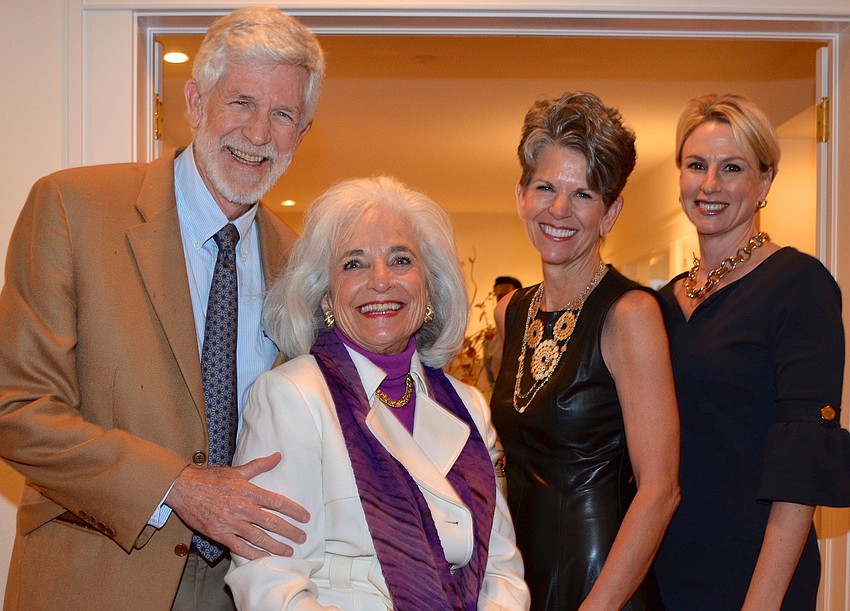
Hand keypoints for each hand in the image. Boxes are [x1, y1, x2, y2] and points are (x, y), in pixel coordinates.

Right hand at [166, 452, 308, 559]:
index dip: (293, 510)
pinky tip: (263, 556)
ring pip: (257, 537)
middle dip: (289, 531)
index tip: (305, 517)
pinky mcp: (219, 534)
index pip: (276, 502)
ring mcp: (230, 523)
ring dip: (274, 546)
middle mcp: (241, 508)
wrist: (183, 488)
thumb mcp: (237, 470)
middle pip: (270, 522)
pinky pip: (238, 547)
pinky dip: (252, 553)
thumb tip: (278, 456)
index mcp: (247, 491)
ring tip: (288, 551)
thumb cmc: (211, 478)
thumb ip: (259, 465)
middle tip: (302, 537)